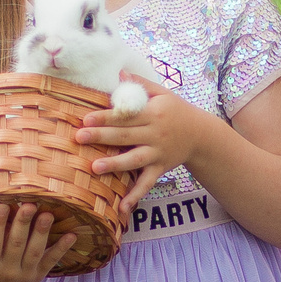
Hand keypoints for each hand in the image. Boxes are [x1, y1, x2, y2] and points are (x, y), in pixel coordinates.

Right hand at [0, 203, 73, 281]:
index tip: (1, 205)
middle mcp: (6, 271)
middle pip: (16, 245)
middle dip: (23, 224)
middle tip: (30, 203)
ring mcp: (23, 275)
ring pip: (35, 252)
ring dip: (43, 233)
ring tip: (48, 213)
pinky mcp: (37, 277)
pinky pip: (51, 262)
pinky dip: (62, 249)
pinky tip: (72, 234)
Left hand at [76, 79, 212, 221]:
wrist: (201, 135)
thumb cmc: (176, 110)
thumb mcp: (162, 93)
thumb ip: (141, 84)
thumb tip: (119, 73)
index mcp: (154, 113)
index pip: (126, 115)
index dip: (106, 116)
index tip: (86, 118)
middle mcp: (156, 134)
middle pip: (125, 136)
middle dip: (101, 136)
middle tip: (79, 137)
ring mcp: (158, 153)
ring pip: (134, 160)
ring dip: (115, 164)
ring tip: (95, 167)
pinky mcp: (161, 169)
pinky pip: (147, 183)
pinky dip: (136, 196)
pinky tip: (122, 207)